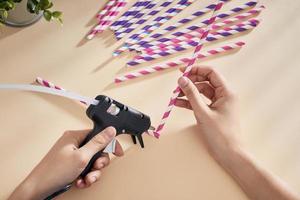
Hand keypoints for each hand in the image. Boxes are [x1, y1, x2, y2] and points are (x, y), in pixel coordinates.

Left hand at [9, 127, 123, 199]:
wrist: (39, 189)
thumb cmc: (54, 171)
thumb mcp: (82, 156)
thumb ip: (98, 143)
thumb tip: (110, 130)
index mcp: (75, 136)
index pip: (99, 135)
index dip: (110, 144)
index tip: (118, 152)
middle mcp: (74, 144)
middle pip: (97, 150)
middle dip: (99, 163)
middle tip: (96, 168)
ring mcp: (72, 155)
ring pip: (92, 162)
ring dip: (92, 172)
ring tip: (87, 179)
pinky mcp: (71, 165)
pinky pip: (86, 169)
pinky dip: (86, 176)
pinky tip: (81, 181)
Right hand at [176, 66, 299, 199]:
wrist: (230, 154)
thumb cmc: (221, 135)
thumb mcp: (203, 113)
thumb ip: (192, 95)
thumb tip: (182, 80)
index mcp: (227, 92)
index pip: (211, 73)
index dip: (196, 69)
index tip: (182, 70)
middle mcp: (224, 96)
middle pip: (206, 82)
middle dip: (191, 82)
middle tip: (177, 84)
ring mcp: (219, 104)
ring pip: (202, 92)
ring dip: (189, 93)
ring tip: (175, 95)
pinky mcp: (214, 112)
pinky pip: (201, 102)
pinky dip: (190, 102)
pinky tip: (178, 103)